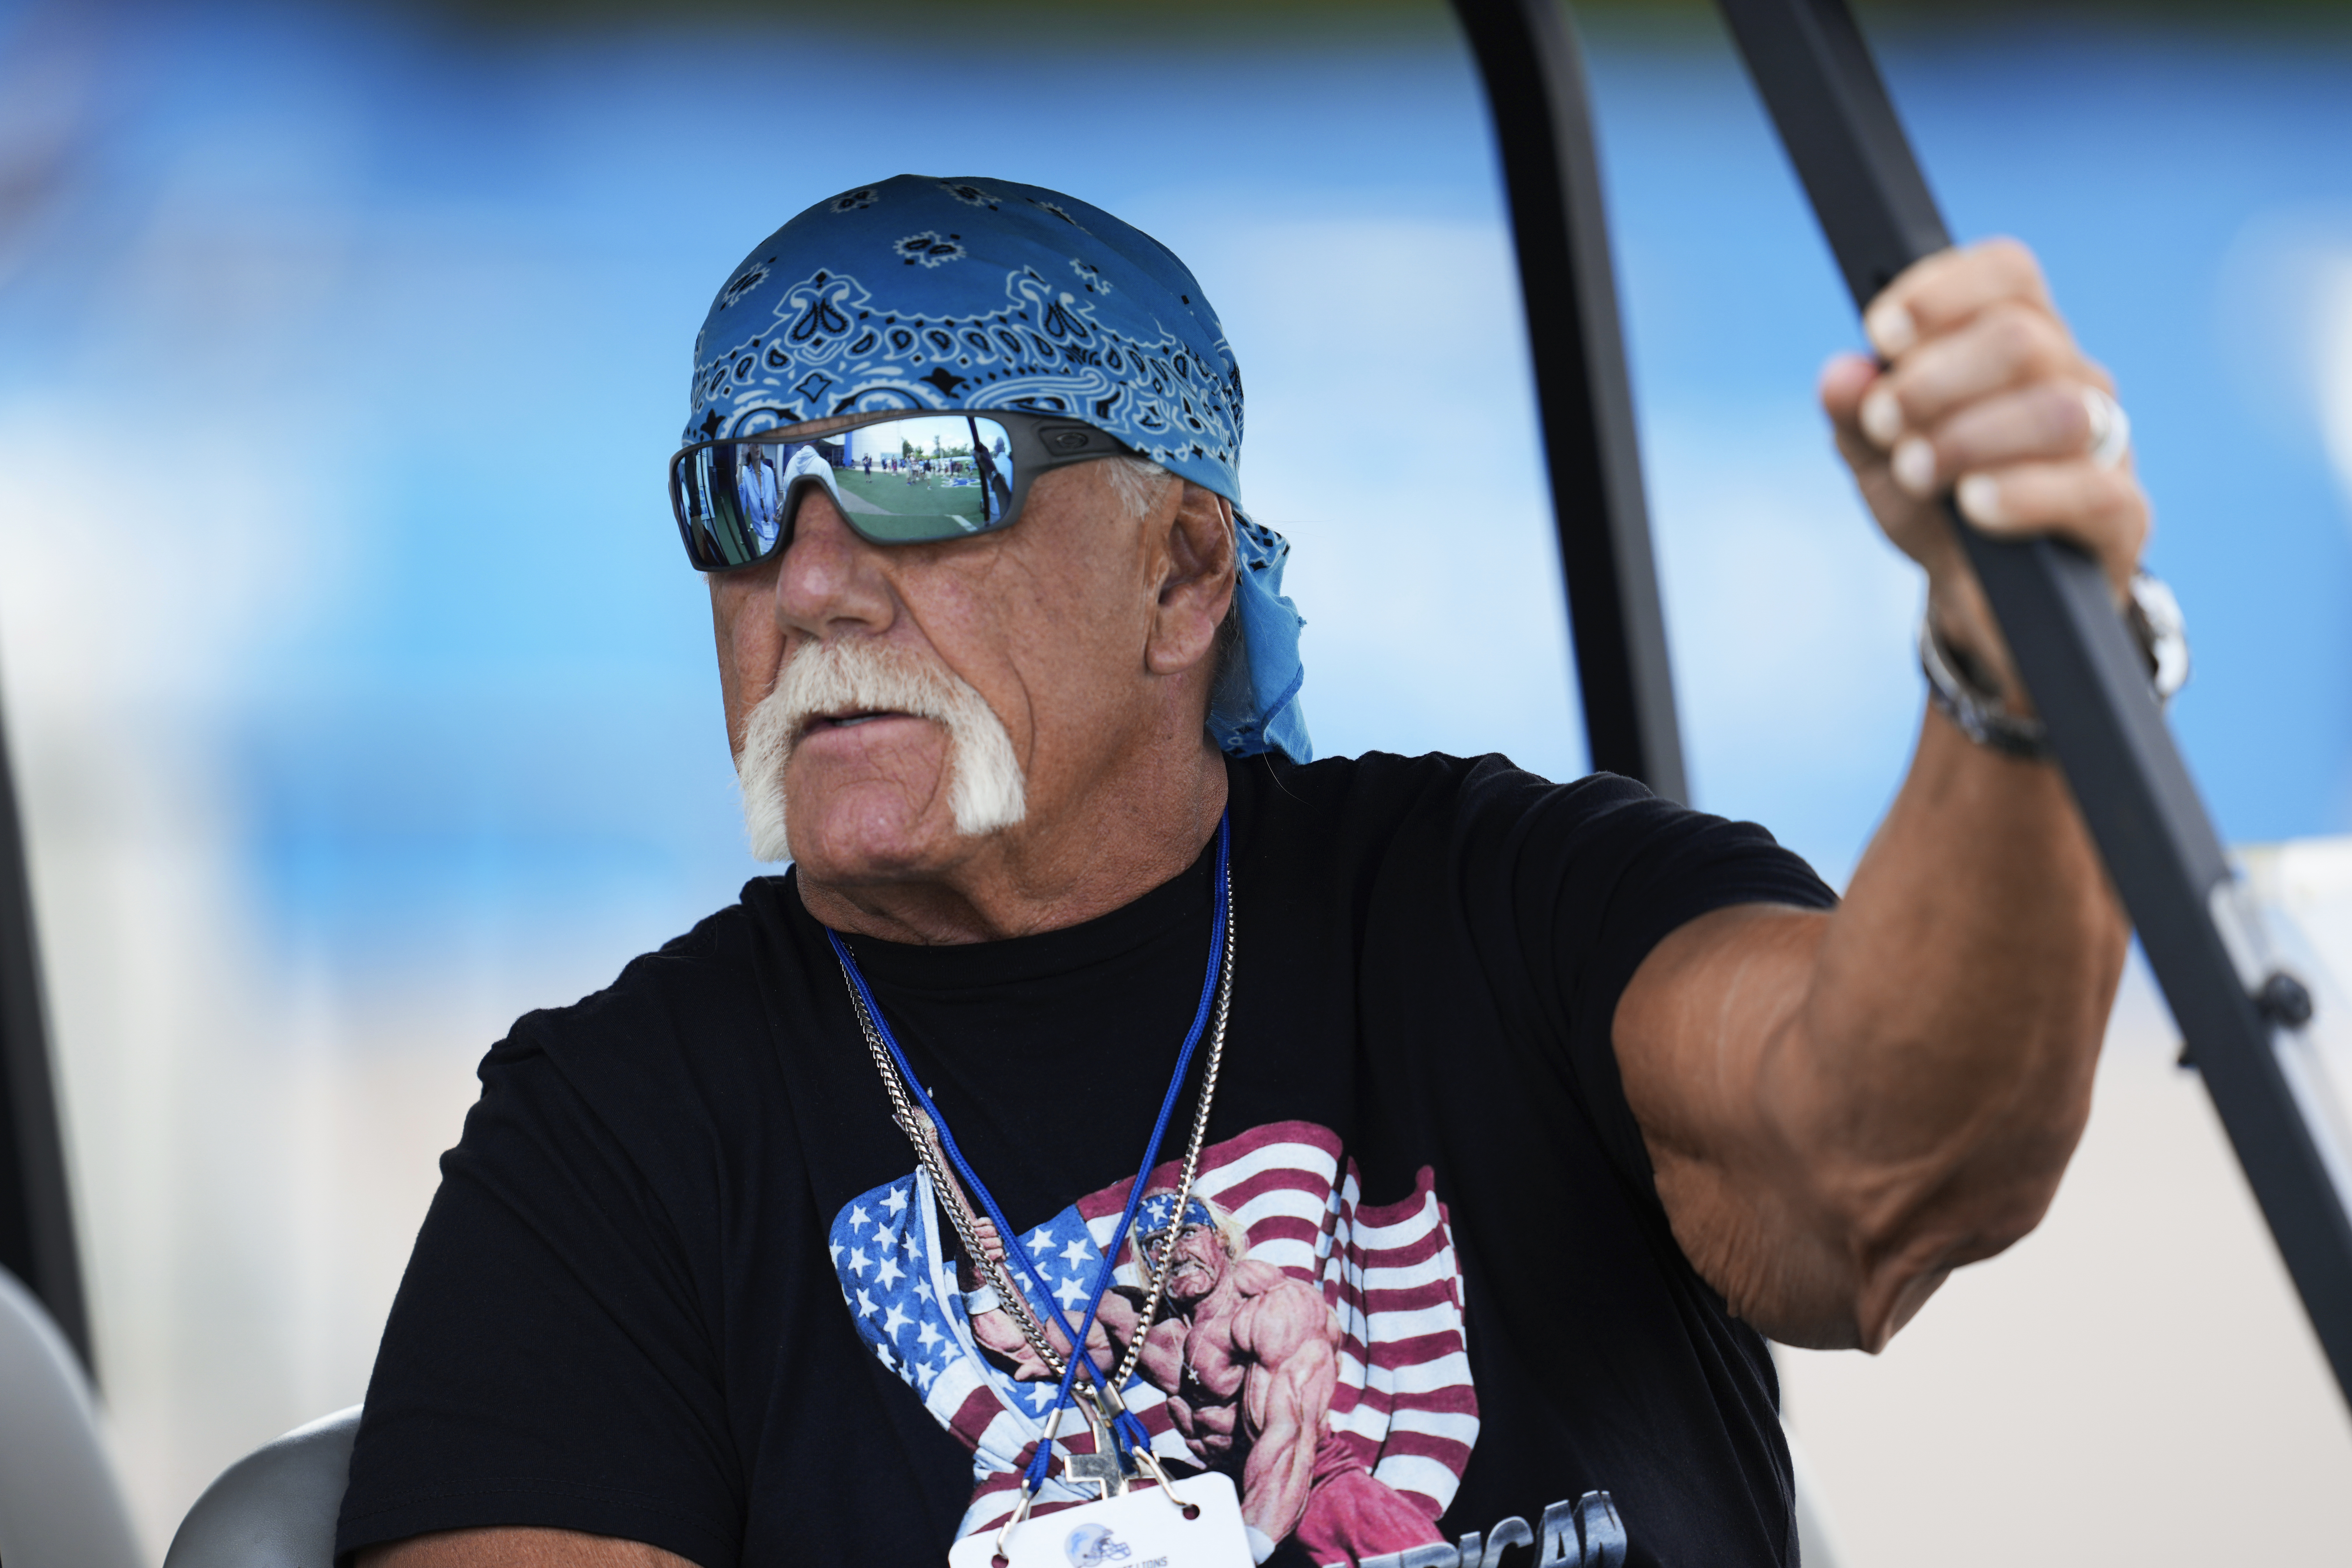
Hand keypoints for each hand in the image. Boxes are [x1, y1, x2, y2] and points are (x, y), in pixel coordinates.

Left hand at [1819, 238, 2150, 710]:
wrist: (1978, 598)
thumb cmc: (1935, 505)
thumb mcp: (1879, 457)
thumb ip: (1857, 413)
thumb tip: (1840, 375)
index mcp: (2022, 343)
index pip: (2007, 275)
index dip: (1942, 291)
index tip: (1881, 332)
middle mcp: (2074, 379)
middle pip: (2022, 338)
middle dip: (1934, 380)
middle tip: (1884, 423)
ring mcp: (2106, 444)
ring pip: (2057, 409)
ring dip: (1969, 436)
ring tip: (1914, 470)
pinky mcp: (2122, 513)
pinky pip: (2090, 489)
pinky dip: (2022, 493)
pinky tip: (1974, 505)